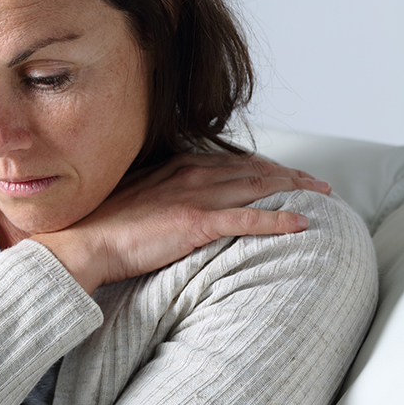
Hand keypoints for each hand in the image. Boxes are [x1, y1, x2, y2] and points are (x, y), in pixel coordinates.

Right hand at [31, 153, 330, 293]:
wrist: (84, 242)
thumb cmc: (100, 227)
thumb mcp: (132, 198)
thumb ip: (157, 193)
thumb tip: (168, 202)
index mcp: (173, 168)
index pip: (229, 162)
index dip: (260, 166)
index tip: (281, 172)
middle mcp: (188, 174)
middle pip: (251, 169)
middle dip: (287, 174)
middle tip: (314, 182)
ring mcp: (194, 196)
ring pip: (257, 187)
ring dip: (293, 189)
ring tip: (319, 195)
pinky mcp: (196, 221)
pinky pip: (248, 218)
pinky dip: (278, 219)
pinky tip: (302, 223)